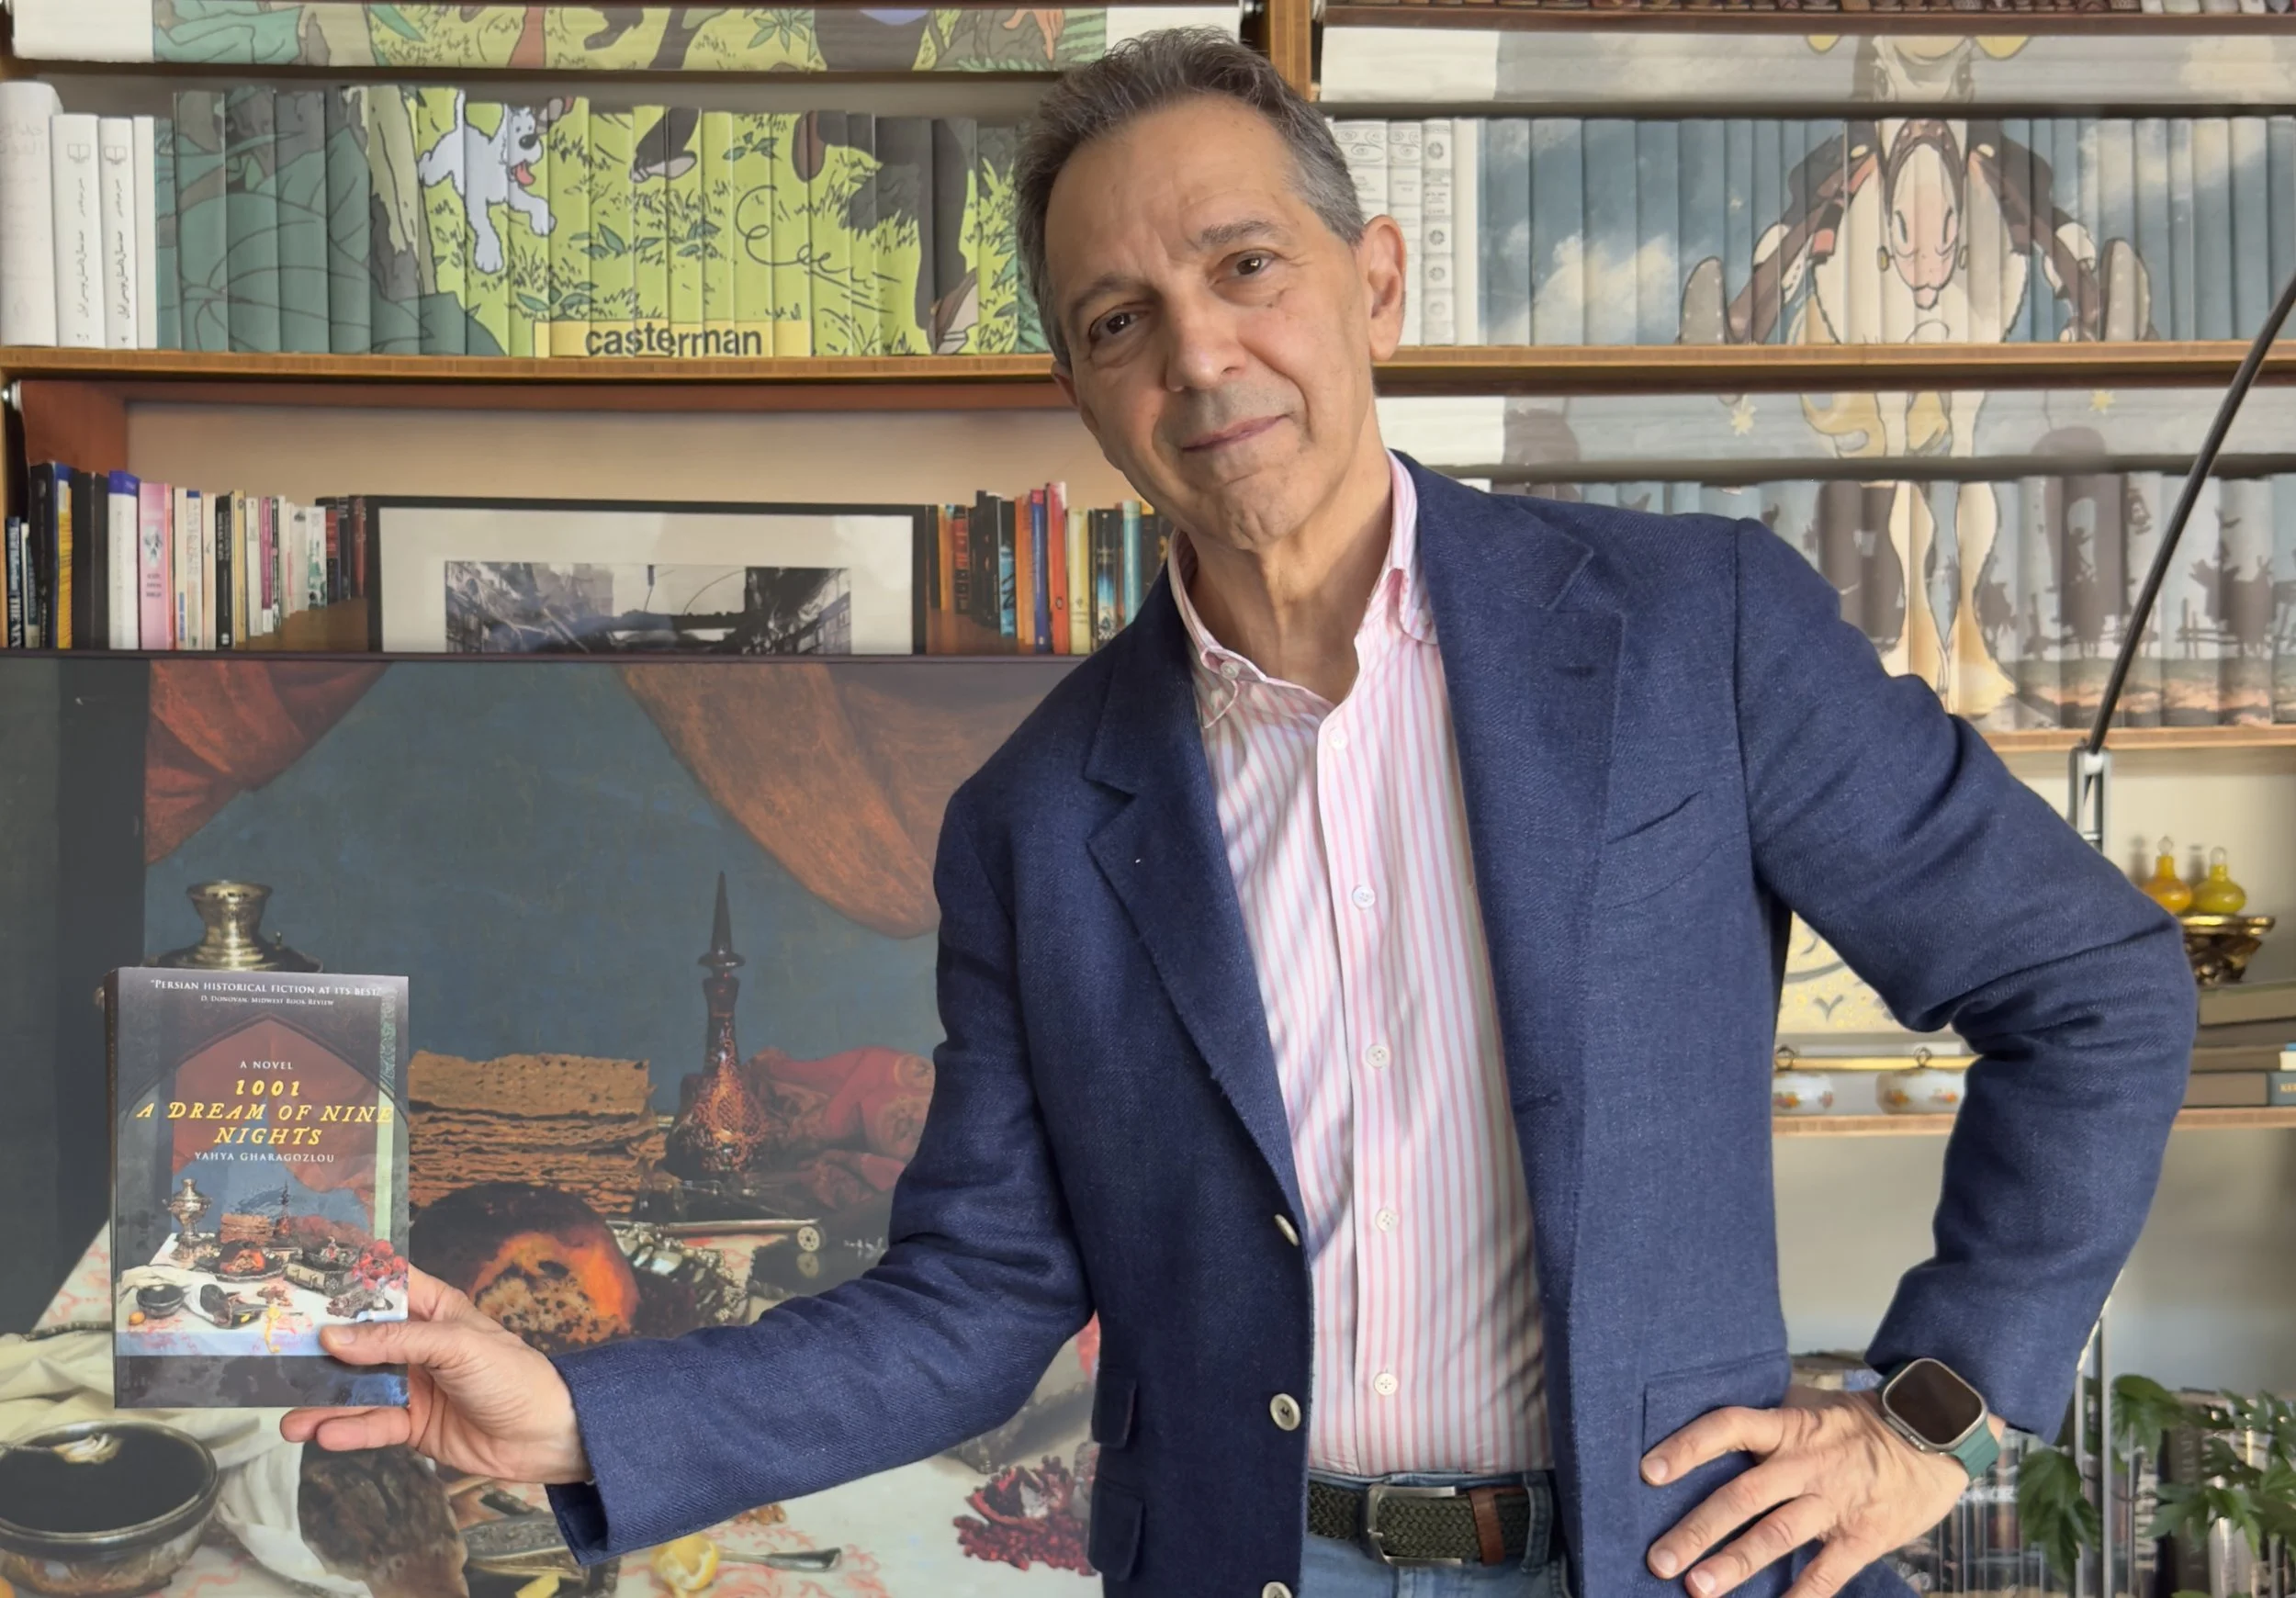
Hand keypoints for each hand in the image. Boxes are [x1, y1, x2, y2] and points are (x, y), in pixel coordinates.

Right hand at [280, 1264, 589, 1485]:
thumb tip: (334, 1337)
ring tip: (289, 1416)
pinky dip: (347, 1431)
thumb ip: (395, 1342)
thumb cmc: (515, 1375)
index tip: (297, 1271)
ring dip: (322, 1403)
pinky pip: (372, 1425)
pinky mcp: (413, 1423)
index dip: (344, 1276)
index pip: (382, 1282)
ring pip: (356, 1389)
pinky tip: (323, 1435)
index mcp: (434, 1308)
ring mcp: (412, 1383)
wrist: (546, 1435)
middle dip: (317, 1350)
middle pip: (357, 1341)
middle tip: (273, 1356)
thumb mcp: (457, 1346)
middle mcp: (417, 1343)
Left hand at [1641, 1384, 1999, 1597]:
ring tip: (1696, 1589)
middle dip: (1696, 1530)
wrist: (1934, 1435)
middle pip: (1741, 1496)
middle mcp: (1805, 1463)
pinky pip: (1826, 1573)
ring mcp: (1834, 1502)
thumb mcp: (1810, 1406)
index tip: (1648, 1472)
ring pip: (1776, 1535)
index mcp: (1787, 1427)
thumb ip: (1766, 1423)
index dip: (1686, 1448)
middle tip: (1658, 1558)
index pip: (1726, 1428)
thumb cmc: (1860, 1423)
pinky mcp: (1862, 1536)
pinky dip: (1799, 1597)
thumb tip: (1709, 1436)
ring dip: (1734, 1564)